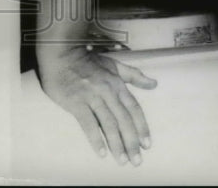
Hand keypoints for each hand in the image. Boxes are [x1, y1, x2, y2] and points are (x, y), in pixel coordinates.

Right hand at [38, 45, 155, 164]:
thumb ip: (135, 76)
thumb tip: (154, 84)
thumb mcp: (115, 66)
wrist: (63, 56)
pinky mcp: (76, 104)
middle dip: (132, 141)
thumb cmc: (89, 61)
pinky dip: (96, 138)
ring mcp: (92, 98)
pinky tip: (102, 152)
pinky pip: (88, 124)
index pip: (135, 109)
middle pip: (124, 120)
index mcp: (118, 85)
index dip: (142, 127)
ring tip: (123, 160)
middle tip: (137, 160)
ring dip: (117, 144)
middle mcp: (109, 92)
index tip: (148, 144)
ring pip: (109, 124)